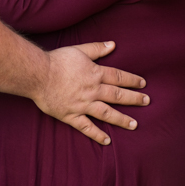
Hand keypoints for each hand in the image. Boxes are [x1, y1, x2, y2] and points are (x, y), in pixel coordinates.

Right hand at [32, 41, 148, 144]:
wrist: (38, 74)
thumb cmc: (57, 60)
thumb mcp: (78, 50)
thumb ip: (96, 48)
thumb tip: (113, 44)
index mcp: (95, 74)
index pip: (118, 77)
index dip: (132, 80)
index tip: (143, 84)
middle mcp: (92, 90)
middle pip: (117, 95)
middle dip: (134, 99)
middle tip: (146, 102)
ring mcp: (83, 104)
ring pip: (107, 113)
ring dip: (122, 119)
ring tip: (134, 125)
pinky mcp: (71, 115)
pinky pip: (87, 127)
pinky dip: (97, 134)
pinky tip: (107, 140)